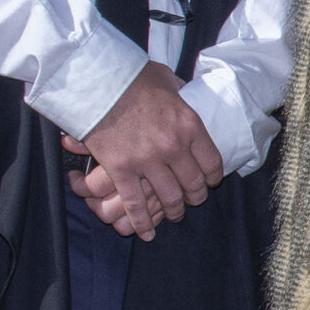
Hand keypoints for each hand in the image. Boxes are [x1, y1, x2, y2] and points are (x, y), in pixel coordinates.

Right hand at [62, 63, 219, 242]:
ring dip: (173, 211)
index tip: (209, 181)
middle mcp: (173, 146)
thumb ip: (179, 93)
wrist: (96, 81)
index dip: (213, 176)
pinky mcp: (121, 170)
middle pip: (193, 184)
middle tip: (192, 200)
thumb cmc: (131, 77)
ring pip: (169, 198)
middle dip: (195, 197)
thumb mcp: (166, 79)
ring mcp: (147, 160)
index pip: (212, 162)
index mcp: (189, 125)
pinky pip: (135, 203)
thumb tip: (185, 92)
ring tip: (173, 215)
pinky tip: (146, 233)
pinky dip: (141, 222)